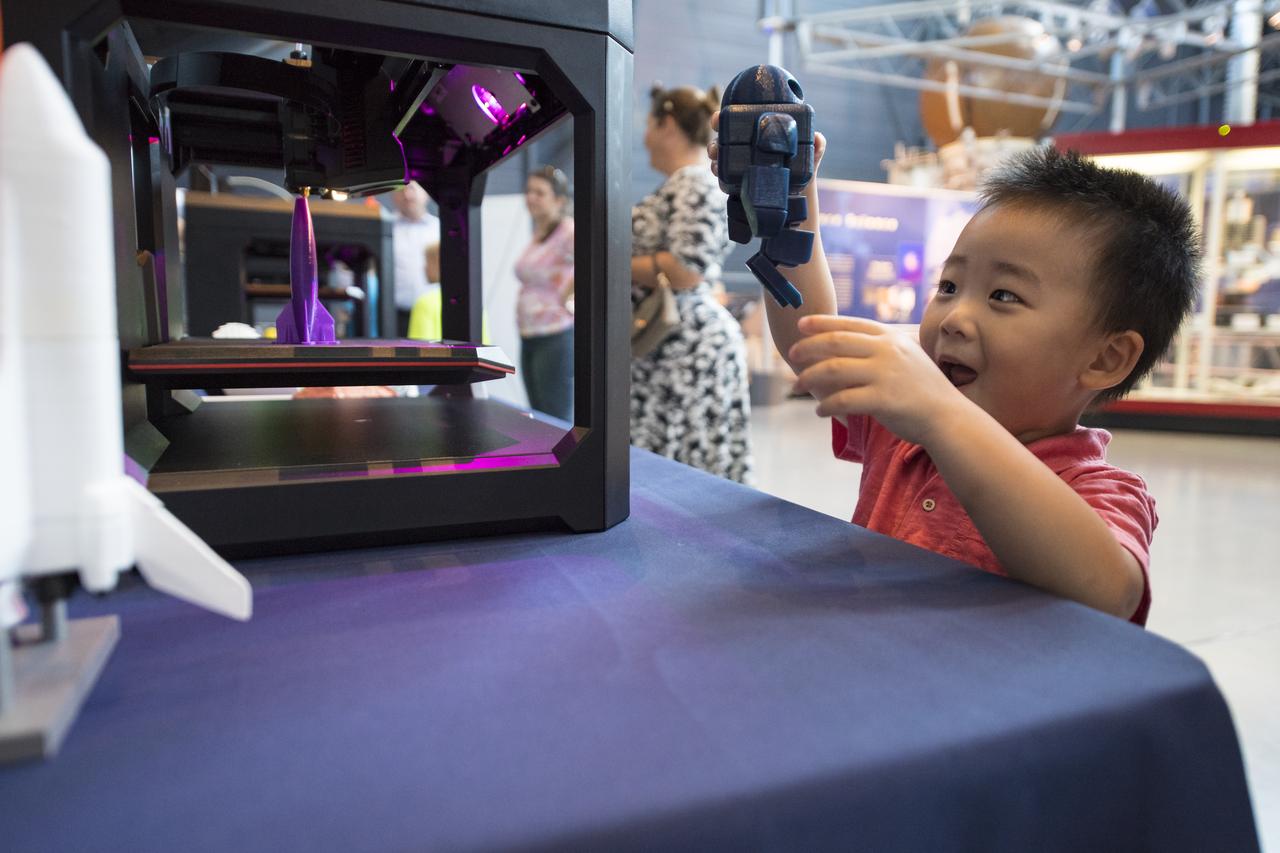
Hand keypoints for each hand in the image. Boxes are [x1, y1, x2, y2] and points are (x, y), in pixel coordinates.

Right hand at [708, 111, 825, 179]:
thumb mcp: (809, 159)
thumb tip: (818, 138)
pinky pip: (723, 173)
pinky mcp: (737, 179)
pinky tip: (717, 174)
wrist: (795, 199)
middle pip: (725, 137)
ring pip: (720, 154)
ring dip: (714, 156)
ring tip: (716, 163)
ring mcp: (741, 162)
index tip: (718, 119)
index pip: (740, 120)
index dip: (725, 117)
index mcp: (761, 133)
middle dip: (715, 139)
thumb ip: (816, 148)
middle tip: (716, 147)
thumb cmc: (800, 172)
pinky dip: (717, 172)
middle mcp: (748, 145)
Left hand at [787, 314, 967, 446]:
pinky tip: (820, 411)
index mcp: (889, 338)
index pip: (849, 324)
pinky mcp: (882, 399)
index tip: (801, 324)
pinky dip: (827, 405)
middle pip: (835, 342)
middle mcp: (886, 351)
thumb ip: (881, 348)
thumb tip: (848, 344)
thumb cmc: (923, 389)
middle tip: (792, 354)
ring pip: (833, 369)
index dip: (822, 323)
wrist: (947, 416)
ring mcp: (884, 373)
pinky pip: (843, 399)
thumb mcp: (906, 357)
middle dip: (808, 347)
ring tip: (799, 385)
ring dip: (810, 377)